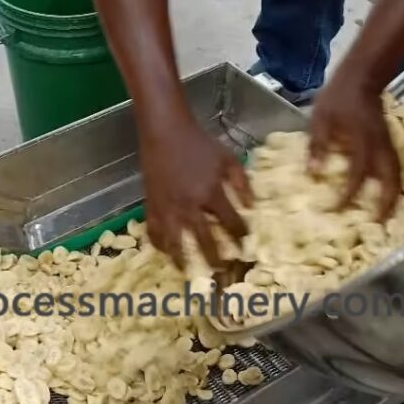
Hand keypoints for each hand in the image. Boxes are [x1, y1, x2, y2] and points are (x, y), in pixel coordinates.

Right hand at [139, 116, 251, 268]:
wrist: (166, 132)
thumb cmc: (199, 144)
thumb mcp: (228, 158)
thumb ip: (242, 182)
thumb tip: (252, 206)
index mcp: (211, 193)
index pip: (230, 223)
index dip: (239, 236)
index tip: (244, 244)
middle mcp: (190, 205)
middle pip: (204, 240)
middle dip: (215, 258)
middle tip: (222, 270)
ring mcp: (168, 207)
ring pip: (176, 242)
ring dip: (184, 260)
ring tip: (189, 272)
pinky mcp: (151, 205)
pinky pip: (154, 232)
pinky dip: (159, 244)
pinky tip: (165, 251)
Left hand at [307, 69, 400, 219]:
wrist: (361, 77)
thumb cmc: (337, 97)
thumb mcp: (320, 119)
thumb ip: (317, 146)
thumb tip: (313, 174)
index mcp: (361, 140)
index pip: (357, 173)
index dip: (348, 194)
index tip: (336, 209)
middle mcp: (379, 145)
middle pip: (390, 180)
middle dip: (386, 204)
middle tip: (377, 224)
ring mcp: (388, 143)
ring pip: (398, 175)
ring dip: (394, 196)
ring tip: (385, 216)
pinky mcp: (389, 142)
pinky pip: (397, 167)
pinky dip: (394, 184)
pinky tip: (386, 194)